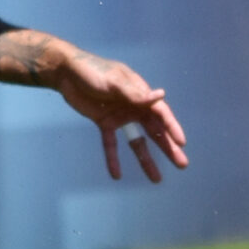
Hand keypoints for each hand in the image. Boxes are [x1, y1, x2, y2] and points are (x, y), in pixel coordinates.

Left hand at [52, 50, 188, 181]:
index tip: (181, 143)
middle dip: (168, 148)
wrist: (66, 72)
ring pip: (137, 141)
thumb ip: (134, 92)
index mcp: (140, 93)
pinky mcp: (105, 123)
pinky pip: (111, 144)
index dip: (172, 128)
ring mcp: (120, 116)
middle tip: (182, 165)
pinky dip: (113, 159)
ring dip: (146, 159)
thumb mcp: (113, 80)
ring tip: (157, 179)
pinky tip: (116, 175)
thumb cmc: (92, 70)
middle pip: (154, 131)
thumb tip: (160, 95)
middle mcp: (134, 106)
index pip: (160, 113)